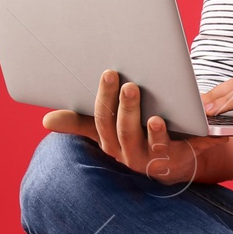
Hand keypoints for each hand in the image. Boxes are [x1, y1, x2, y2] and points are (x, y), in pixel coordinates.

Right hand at [42, 69, 217, 185]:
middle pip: (124, 132)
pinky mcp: (179, 161)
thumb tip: (47, 121)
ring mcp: (153, 160)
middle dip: (126, 108)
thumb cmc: (136, 134)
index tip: (110, 72)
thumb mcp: (108, 127)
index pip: (102, 120)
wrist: (175, 158)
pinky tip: (185, 126)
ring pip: (150, 145)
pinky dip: (185, 140)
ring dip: (152, 130)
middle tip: (130, 85)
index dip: (105, 98)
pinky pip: (181, 152)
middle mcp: (129, 154)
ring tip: (155, 116)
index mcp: (110, 141)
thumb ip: (80, 122)